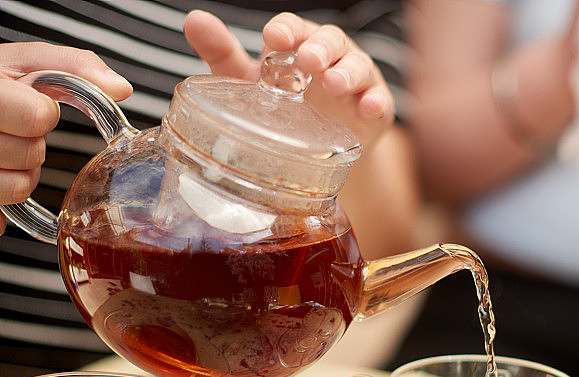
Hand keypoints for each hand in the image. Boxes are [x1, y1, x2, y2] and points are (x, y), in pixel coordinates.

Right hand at [0, 42, 131, 234]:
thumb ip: (74, 66)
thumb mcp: (27, 61)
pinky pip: (6, 206)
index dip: (44, 113)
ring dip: (25, 170)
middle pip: (31, 154)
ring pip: (21, 186)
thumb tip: (120, 88)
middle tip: (20, 130)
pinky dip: (10, 190)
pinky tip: (2, 169)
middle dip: (34, 143)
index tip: (35, 106)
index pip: (37, 116)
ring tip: (9, 148)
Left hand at [184, 10, 393, 146]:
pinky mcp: (374, 110)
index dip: (287, 30)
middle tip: (309, 61)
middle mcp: (331, 57)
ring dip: (347, 72)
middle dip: (321, 48)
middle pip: (331, 41)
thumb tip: (193, 20)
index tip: (274, 37)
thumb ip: (222, 53)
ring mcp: (356, 82)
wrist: (318, 150)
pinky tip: (370, 107)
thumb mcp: (249, 82)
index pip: (295, 28)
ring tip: (334, 83)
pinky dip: (376, 102)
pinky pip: (380, 102)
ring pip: (358, 67)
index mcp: (299, 45)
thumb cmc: (283, 105)